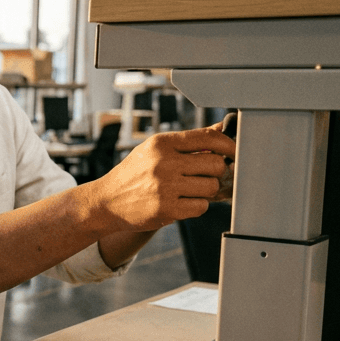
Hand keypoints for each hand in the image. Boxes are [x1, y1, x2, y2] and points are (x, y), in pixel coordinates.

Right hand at [86, 126, 235, 231]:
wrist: (105, 202)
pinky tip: (180, 203)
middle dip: (215, 172)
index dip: (228, 146)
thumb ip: (187, 143)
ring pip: (211, 187)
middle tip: (203, 176)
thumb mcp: (154, 151)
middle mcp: (163, 162)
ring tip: (188, 191)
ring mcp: (165, 186)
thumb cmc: (133, 174)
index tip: (233, 153)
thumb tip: (221, 131)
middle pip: (215, 164)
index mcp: (162, 143)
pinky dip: (196, 206)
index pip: (209, 138)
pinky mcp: (166, 209)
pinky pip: (201, 206)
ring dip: (205, 191)